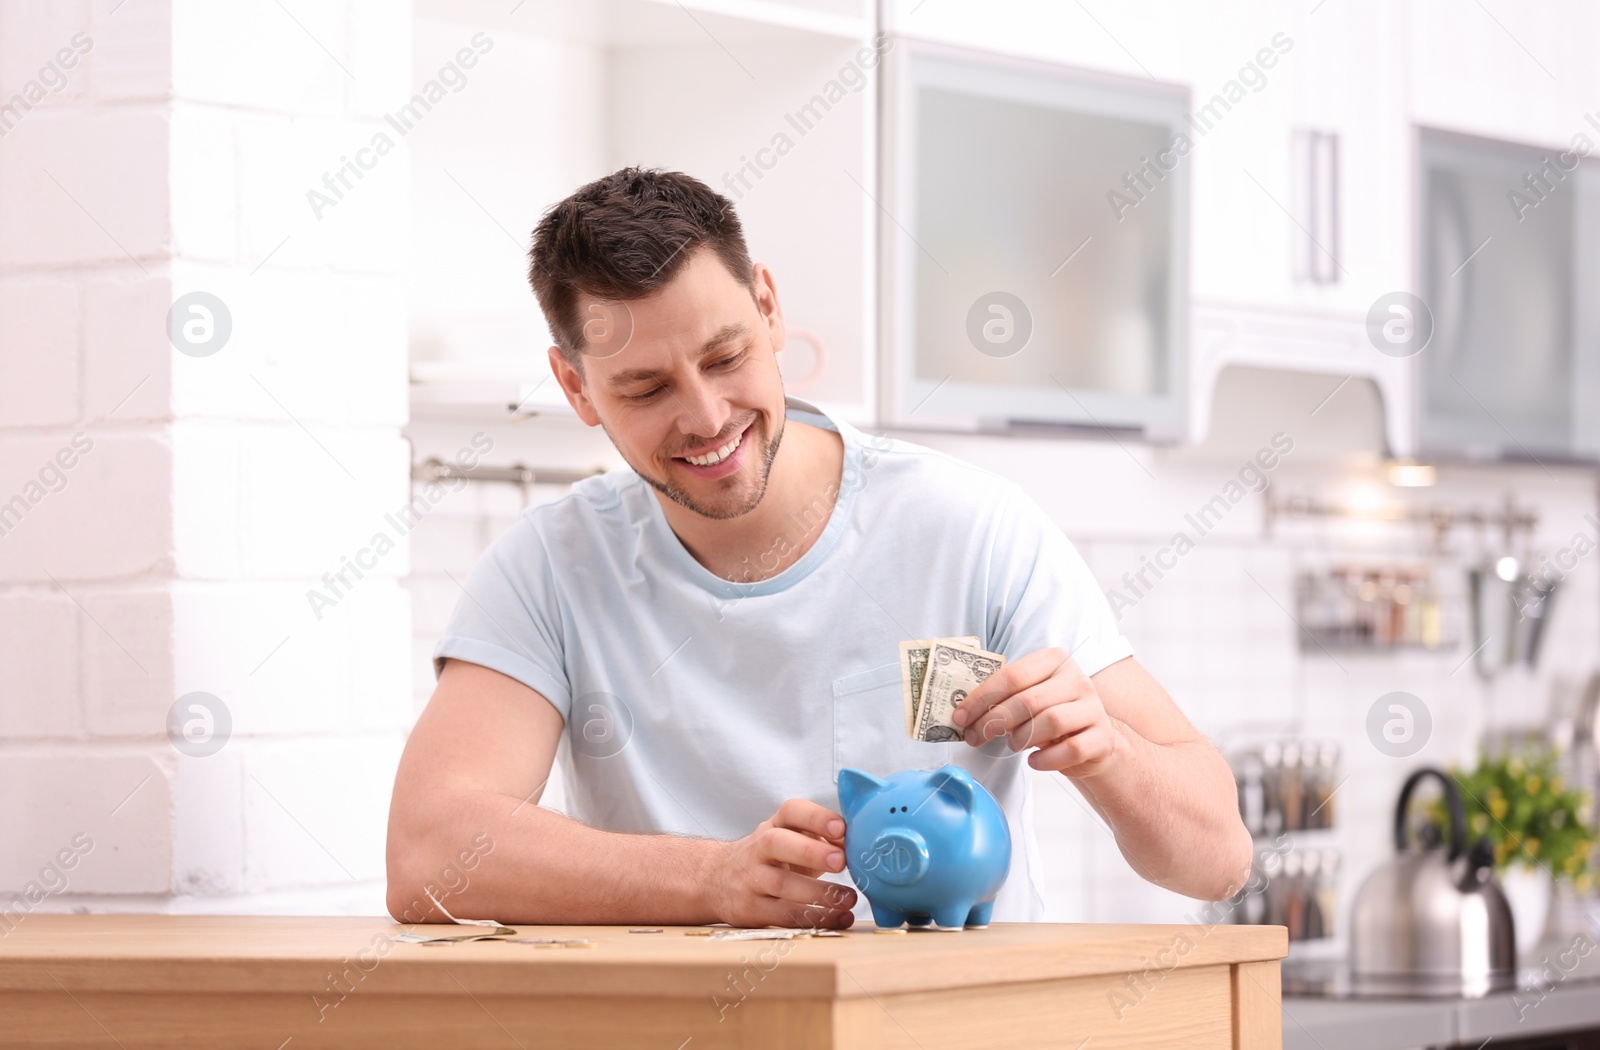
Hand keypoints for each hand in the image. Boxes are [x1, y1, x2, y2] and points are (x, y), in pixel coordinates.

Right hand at [703, 799, 856, 928]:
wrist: (716, 880)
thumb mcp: (789, 839)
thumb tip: (858, 845)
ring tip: (848, 899)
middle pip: (777, 843)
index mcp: (774, 826)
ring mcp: (751, 879)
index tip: (841, 828)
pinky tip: (838, 918)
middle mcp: (758, 848)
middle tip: (841, 861)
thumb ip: (822, 839)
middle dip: (810, 851)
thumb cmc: (768, 858)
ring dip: (819, 893)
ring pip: (781, 885)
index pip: (791, 811)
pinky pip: (783, 915)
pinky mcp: (750, 909)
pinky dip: (814, 918)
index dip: (815, 817)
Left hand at [952, 647, 1122, 776]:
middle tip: (975, 736)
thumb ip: (1002, 698)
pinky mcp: (1103, 737)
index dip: (982, 697)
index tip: (960, 717)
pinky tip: (1033, 761)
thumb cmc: (1049, 715)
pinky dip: (1046, 759)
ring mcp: (1093, 707)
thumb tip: (963, 712)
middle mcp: (1076, 678)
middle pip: (1028, 699)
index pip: (1012, 675)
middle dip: (994, 721)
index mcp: (1054, 660)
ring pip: (1051, 721)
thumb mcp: (1028, 697)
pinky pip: (1072, 749)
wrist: (1093, 740)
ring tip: (1012, 744)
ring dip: (1022, 737)